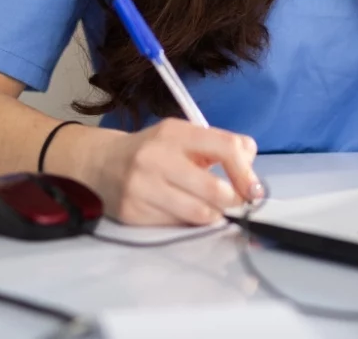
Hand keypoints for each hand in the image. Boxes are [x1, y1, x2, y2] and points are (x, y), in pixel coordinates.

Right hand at [89, 119, 262, 225]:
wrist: (102, 163)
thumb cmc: (154, 150)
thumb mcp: (183, 136)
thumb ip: (218, 146)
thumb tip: (251, 167)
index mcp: (175, 132)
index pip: (225, 148)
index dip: (246, 172)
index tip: (254, 189)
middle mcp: (157, 157)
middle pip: (214, 189)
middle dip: (233, 200)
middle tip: (235, 203)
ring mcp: (142, 187)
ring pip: (198, 213)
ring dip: (214, 215)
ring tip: (212, 209)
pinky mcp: (133, 213)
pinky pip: (176, 226)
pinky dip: (188, 223)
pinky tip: (184, 212)